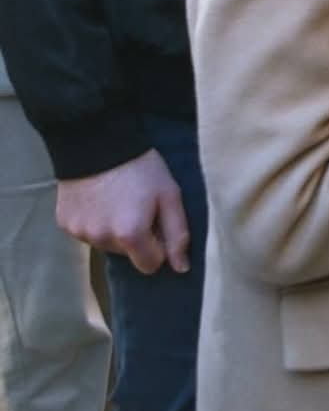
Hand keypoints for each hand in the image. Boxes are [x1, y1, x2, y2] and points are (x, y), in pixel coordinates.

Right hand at [56, 150, 188, 273]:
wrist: (98, 142)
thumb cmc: (142, 168)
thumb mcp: (169, 195)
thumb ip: (177, 234)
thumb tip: (181, 268)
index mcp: (130, 235)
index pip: (150, 265)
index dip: (159, 246)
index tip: (159, 224)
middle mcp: (101, 239)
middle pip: (128, 253)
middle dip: (137, 236)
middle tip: (139, 206)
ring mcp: (79, 232)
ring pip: (107, 244)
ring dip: (115, 230)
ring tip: (119, 200)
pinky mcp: (64, 223)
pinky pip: (87, 233)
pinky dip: (95, 222)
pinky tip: (99, 200)